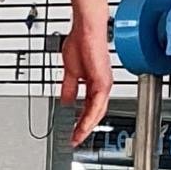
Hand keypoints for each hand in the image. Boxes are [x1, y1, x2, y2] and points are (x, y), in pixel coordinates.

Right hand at [60, 14, 111, 145]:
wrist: (86, 29)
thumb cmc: (81, 43)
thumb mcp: (71, 72)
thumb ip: (69, 88)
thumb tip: (66, 102)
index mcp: (95, 84)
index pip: (89, 108)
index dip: (81, 121)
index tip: (73, 132)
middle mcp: (102, 86)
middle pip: (95, 114)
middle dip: (84, 129)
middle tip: (74, 140)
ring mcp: (104, 84)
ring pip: (97, 112)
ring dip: (86, 126)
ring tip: (77, 137)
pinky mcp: (103, 82)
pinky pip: (97, 105)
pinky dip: (89, 117)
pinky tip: (83, 125)